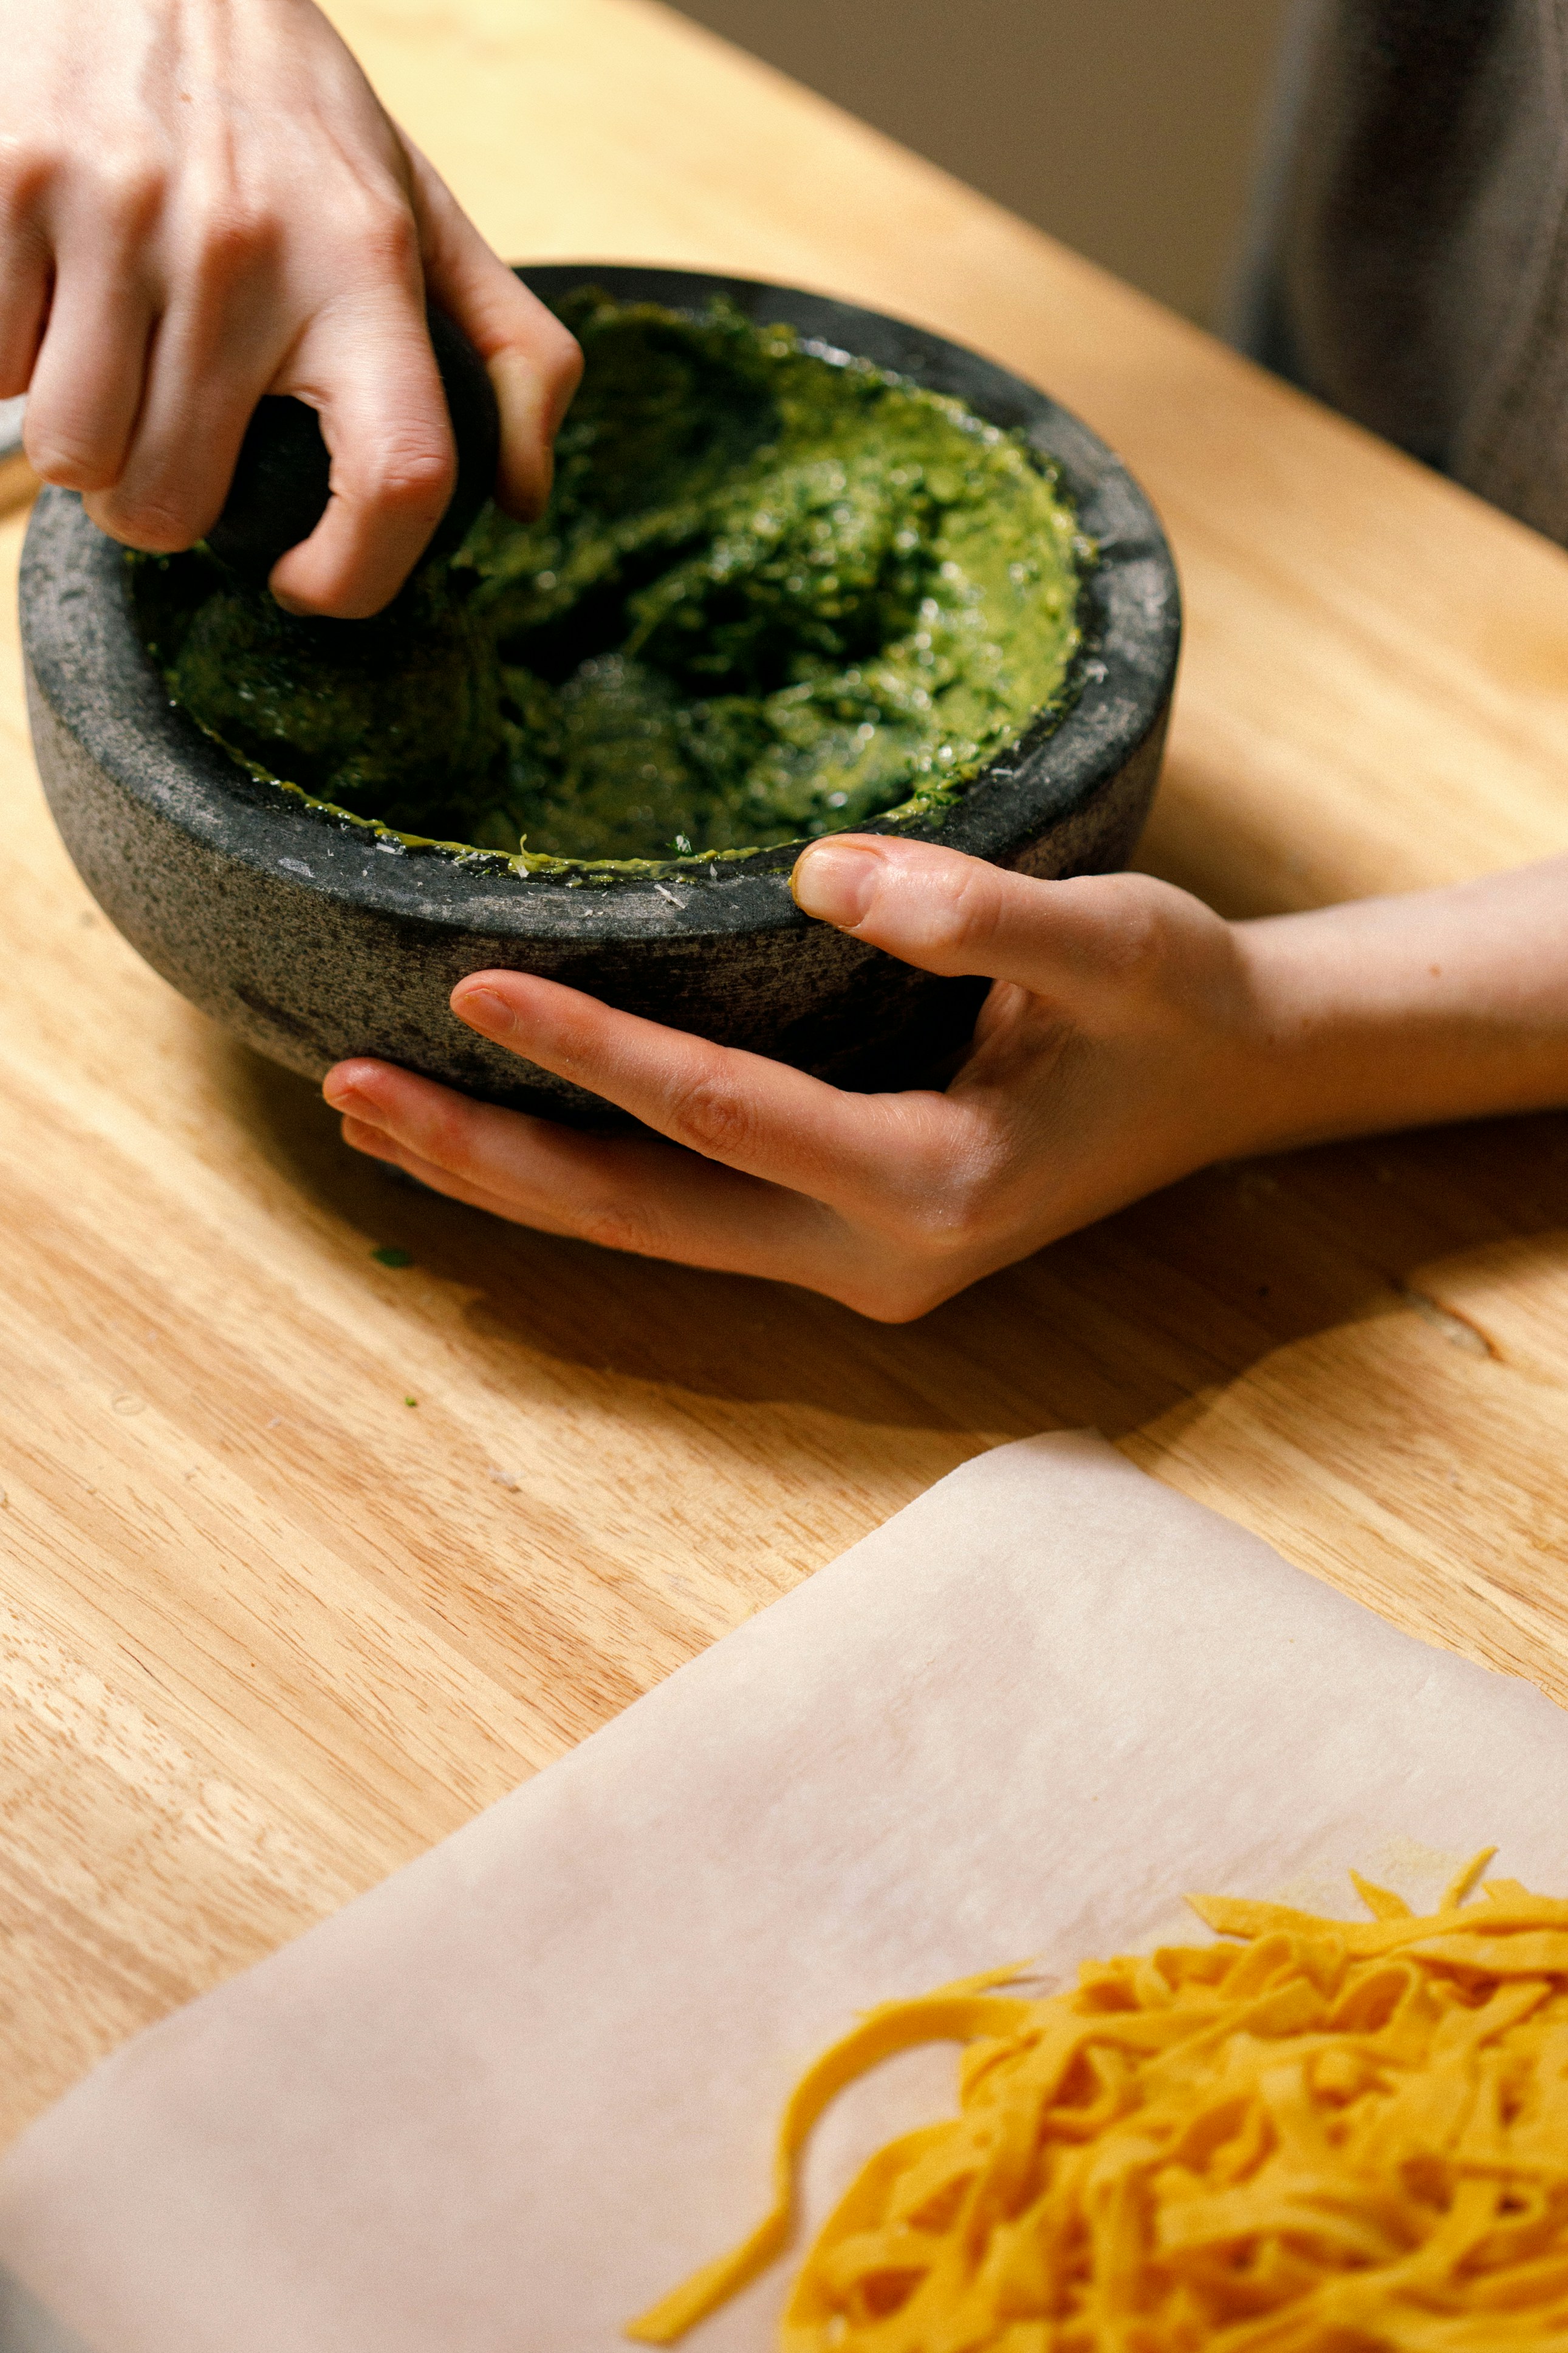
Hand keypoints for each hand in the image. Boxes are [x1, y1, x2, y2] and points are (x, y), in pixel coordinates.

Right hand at [1, 0, 580, 614]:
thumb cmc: (288, 106)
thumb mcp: (418, 201)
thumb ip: (504, 348)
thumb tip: (525, 501)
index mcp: (365, 260)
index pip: (400, 476)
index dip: (354, 576)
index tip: (307, 583)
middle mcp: (246, 244)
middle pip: (172, 501)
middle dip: (157, 507)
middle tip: (166, 444)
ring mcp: (117, 210)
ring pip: (71, 456)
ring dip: (78, 444)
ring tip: (103, 369)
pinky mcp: (8, 180)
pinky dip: (9, 359)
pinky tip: (45, 302)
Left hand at [323, 838, 1266, 1318]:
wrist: (1233, 1082)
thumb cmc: (1177, 1000)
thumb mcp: (1117, 938)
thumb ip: (980, 911)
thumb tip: (822, 870)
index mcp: (936, 1185)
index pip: (719, 1114)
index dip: (590, 1052)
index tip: (467, 983)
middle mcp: (877, 1257)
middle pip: (640, 1217)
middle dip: (490, 1160)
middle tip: (344, 1091)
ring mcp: (853, 1268)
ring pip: (644, 1236)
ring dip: (507, 1184)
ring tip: (369, 1122)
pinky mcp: (839, 1244)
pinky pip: (679, 1220)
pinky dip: (575, 1183)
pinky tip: (491, 1139)